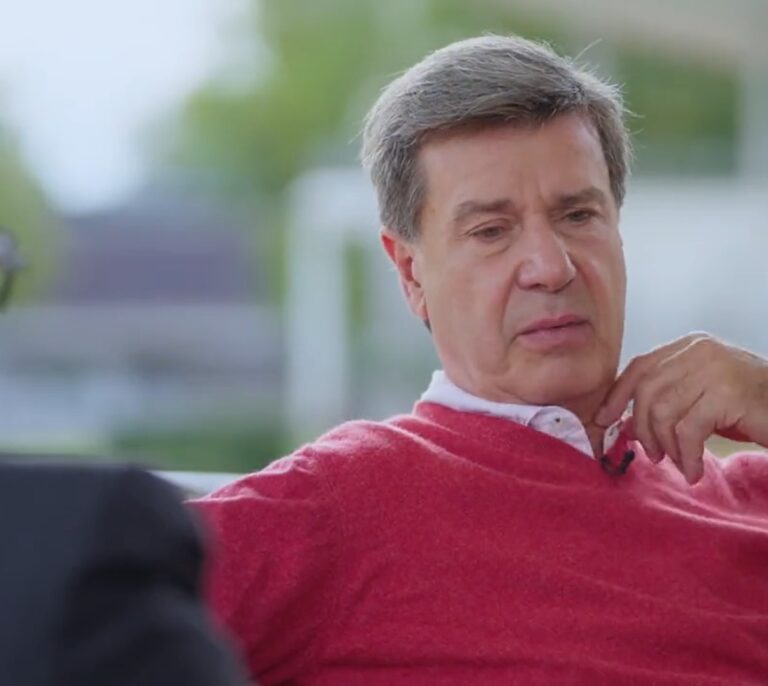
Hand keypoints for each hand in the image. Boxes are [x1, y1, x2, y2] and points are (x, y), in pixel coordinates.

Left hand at [595, 333, 767, 483]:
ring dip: (666, 445)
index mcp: (689, 346)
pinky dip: (686, 455)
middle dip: (642, 427)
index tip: (603, 420)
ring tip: (678, 463)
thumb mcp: (701, 395)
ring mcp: (714, 369)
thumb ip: (667, 398)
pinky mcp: (728, 393)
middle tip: (652, 454)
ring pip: (663, 411)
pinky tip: (693, 470)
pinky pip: (688, 430)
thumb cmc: (748, 407)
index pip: (640, 366)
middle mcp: (699, 351)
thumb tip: (624, 422)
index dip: (617, 395)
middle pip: (647, 390)